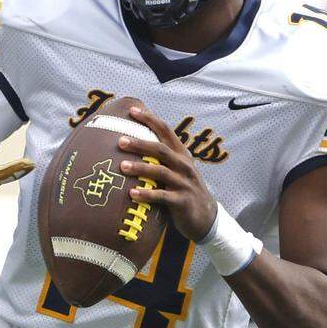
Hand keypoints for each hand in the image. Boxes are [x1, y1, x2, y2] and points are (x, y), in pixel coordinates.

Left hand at [118, 106, 217, 240]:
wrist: (205, 217)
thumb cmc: (183, 190)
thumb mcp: (177, 170)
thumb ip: (161, 158)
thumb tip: (132, 144)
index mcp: (181, 154)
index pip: (166, 131)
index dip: (150, 119)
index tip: (132, 110)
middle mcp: (184, 166)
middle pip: (161, 150)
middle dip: (140, 144)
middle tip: (120, 141)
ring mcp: (184, 183)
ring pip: (161, 172)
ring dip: (141, 168)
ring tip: (122, 167)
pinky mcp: (182, 201)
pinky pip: (163, 196)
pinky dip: (147, 194)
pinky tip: (132, 194)